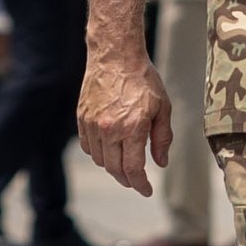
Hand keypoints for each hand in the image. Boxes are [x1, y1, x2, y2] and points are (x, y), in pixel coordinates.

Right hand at [78, 47, 175, 195]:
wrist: (115, 56)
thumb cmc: (143, 79)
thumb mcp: (163, 107)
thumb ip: (162, 138)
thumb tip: (160, 162)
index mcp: (132, 128)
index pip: (132, 169)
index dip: (140, 184)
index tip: (146, 190)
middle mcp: (109, 129)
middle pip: (115, 169)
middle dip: (127, 179)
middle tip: (136, 181)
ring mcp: (93, 124)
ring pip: (100, 159)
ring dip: (112, 166)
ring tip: (124, 162)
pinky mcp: (82, 118)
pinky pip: (88, 146)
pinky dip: (99, 153)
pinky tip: (109, 148)